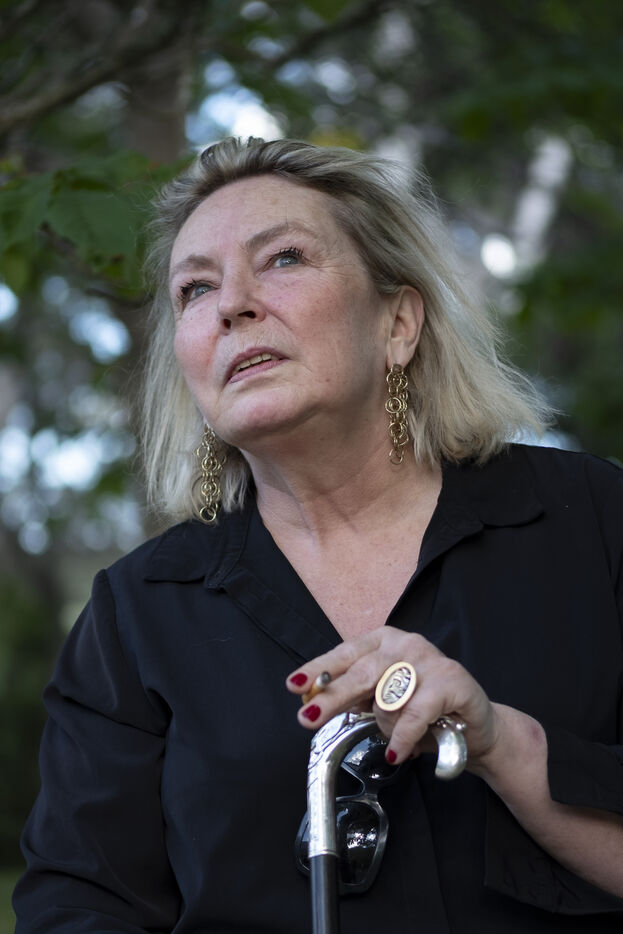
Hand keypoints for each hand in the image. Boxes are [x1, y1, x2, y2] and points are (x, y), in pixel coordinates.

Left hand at [286, 626, 498, 766]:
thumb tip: (312, 701)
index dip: (319, 670)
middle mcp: (406, 644)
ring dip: (386, 725)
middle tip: (309, 718)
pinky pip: (416, 713)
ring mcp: (430, 660)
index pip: (345, 654)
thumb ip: (353, 696)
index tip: (294, 685)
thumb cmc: (423, 712)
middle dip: (333, 698)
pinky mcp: (452, 681)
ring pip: (389, 696)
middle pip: (362, 671)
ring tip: (395, 738)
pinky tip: (399, 751)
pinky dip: (403, 737)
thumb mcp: (381, 702)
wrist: (474, 728)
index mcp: (384, 641)